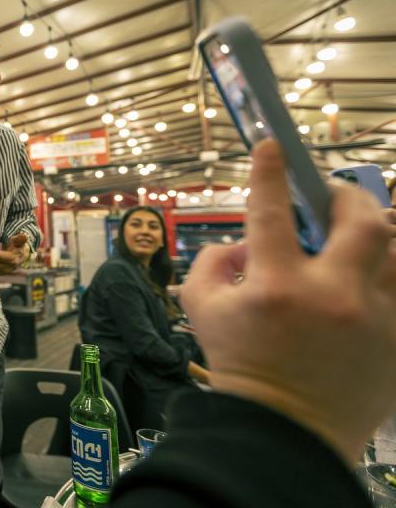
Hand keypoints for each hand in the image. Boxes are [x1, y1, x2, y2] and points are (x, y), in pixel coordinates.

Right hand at [182, 139, 395, 460]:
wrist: (282, 432)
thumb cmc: (238, 367)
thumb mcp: (202, 311)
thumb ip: (212, 263)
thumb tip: (244, 242)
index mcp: (277, 288)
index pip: (271, 212)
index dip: (270, 172)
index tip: (271, 146)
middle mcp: (332, 297)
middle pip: (363, 221)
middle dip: (348, 196)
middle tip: (332, 198)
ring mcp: (374, 319)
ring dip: (378, 232)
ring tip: (359, 235)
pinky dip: (389, 271)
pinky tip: (369, 274)